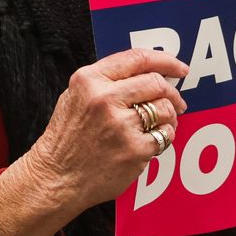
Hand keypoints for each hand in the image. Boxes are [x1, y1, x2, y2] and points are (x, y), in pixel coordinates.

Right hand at [0, 47, 187, 235]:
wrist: (56, 176)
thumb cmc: (66, 138)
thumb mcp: (75, 96)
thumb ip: (105, 81)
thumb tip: (145, 73)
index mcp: (88, 80)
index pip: (137, 58)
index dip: (165, 61)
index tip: (179, 68)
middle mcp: (104, 98)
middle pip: (156, 83)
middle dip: (172, 93)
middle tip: (176, 102)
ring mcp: (120, 124)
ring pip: (164, 109)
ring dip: (169, 117)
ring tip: (160, 125)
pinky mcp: (134, 149)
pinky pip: (165, 135)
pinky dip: (163, 138)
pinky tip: (150, 142)